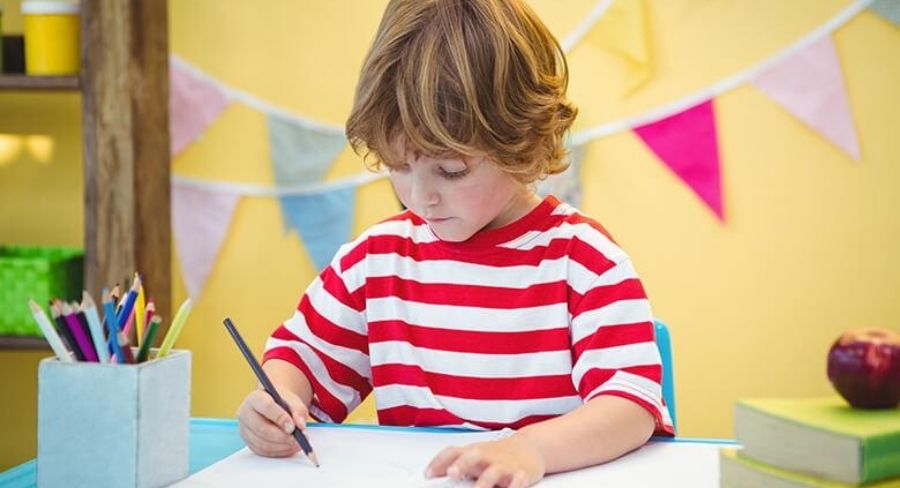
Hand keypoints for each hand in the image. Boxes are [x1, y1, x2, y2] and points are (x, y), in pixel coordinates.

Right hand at [237, 388, 308, 457]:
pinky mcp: (250, 443)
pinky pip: (264, 452)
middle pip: (262, 429)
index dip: (280, 418)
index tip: (292, 427)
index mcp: (255, 398)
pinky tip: (290, 447)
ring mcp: (245, 430)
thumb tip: (300, 426)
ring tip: (297, 443)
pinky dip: (279, 452)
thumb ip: (298, 411)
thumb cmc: (283, 402)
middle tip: (298, 439)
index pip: (266, 407)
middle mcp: (246, 414)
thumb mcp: (293, 401)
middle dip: (282, 437)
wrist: (275, 406)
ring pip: (263, 444)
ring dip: (283, 446)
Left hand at [425, 435, 545, 487]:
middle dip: (462, 464)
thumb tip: (431, 473)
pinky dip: (515, 484)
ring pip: (494, 471)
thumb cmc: (497, 454)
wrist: (530, 447)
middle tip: (452, 474)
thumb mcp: (476, 456)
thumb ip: (456, 463)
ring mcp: (504, 465)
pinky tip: (512, 486)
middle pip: (473, 456)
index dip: (439, 462)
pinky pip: (518, 479)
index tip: (428, 474)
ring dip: (485, 481)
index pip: (453, 452)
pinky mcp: (521, 473)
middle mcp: (487, 456)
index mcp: (473, 451)